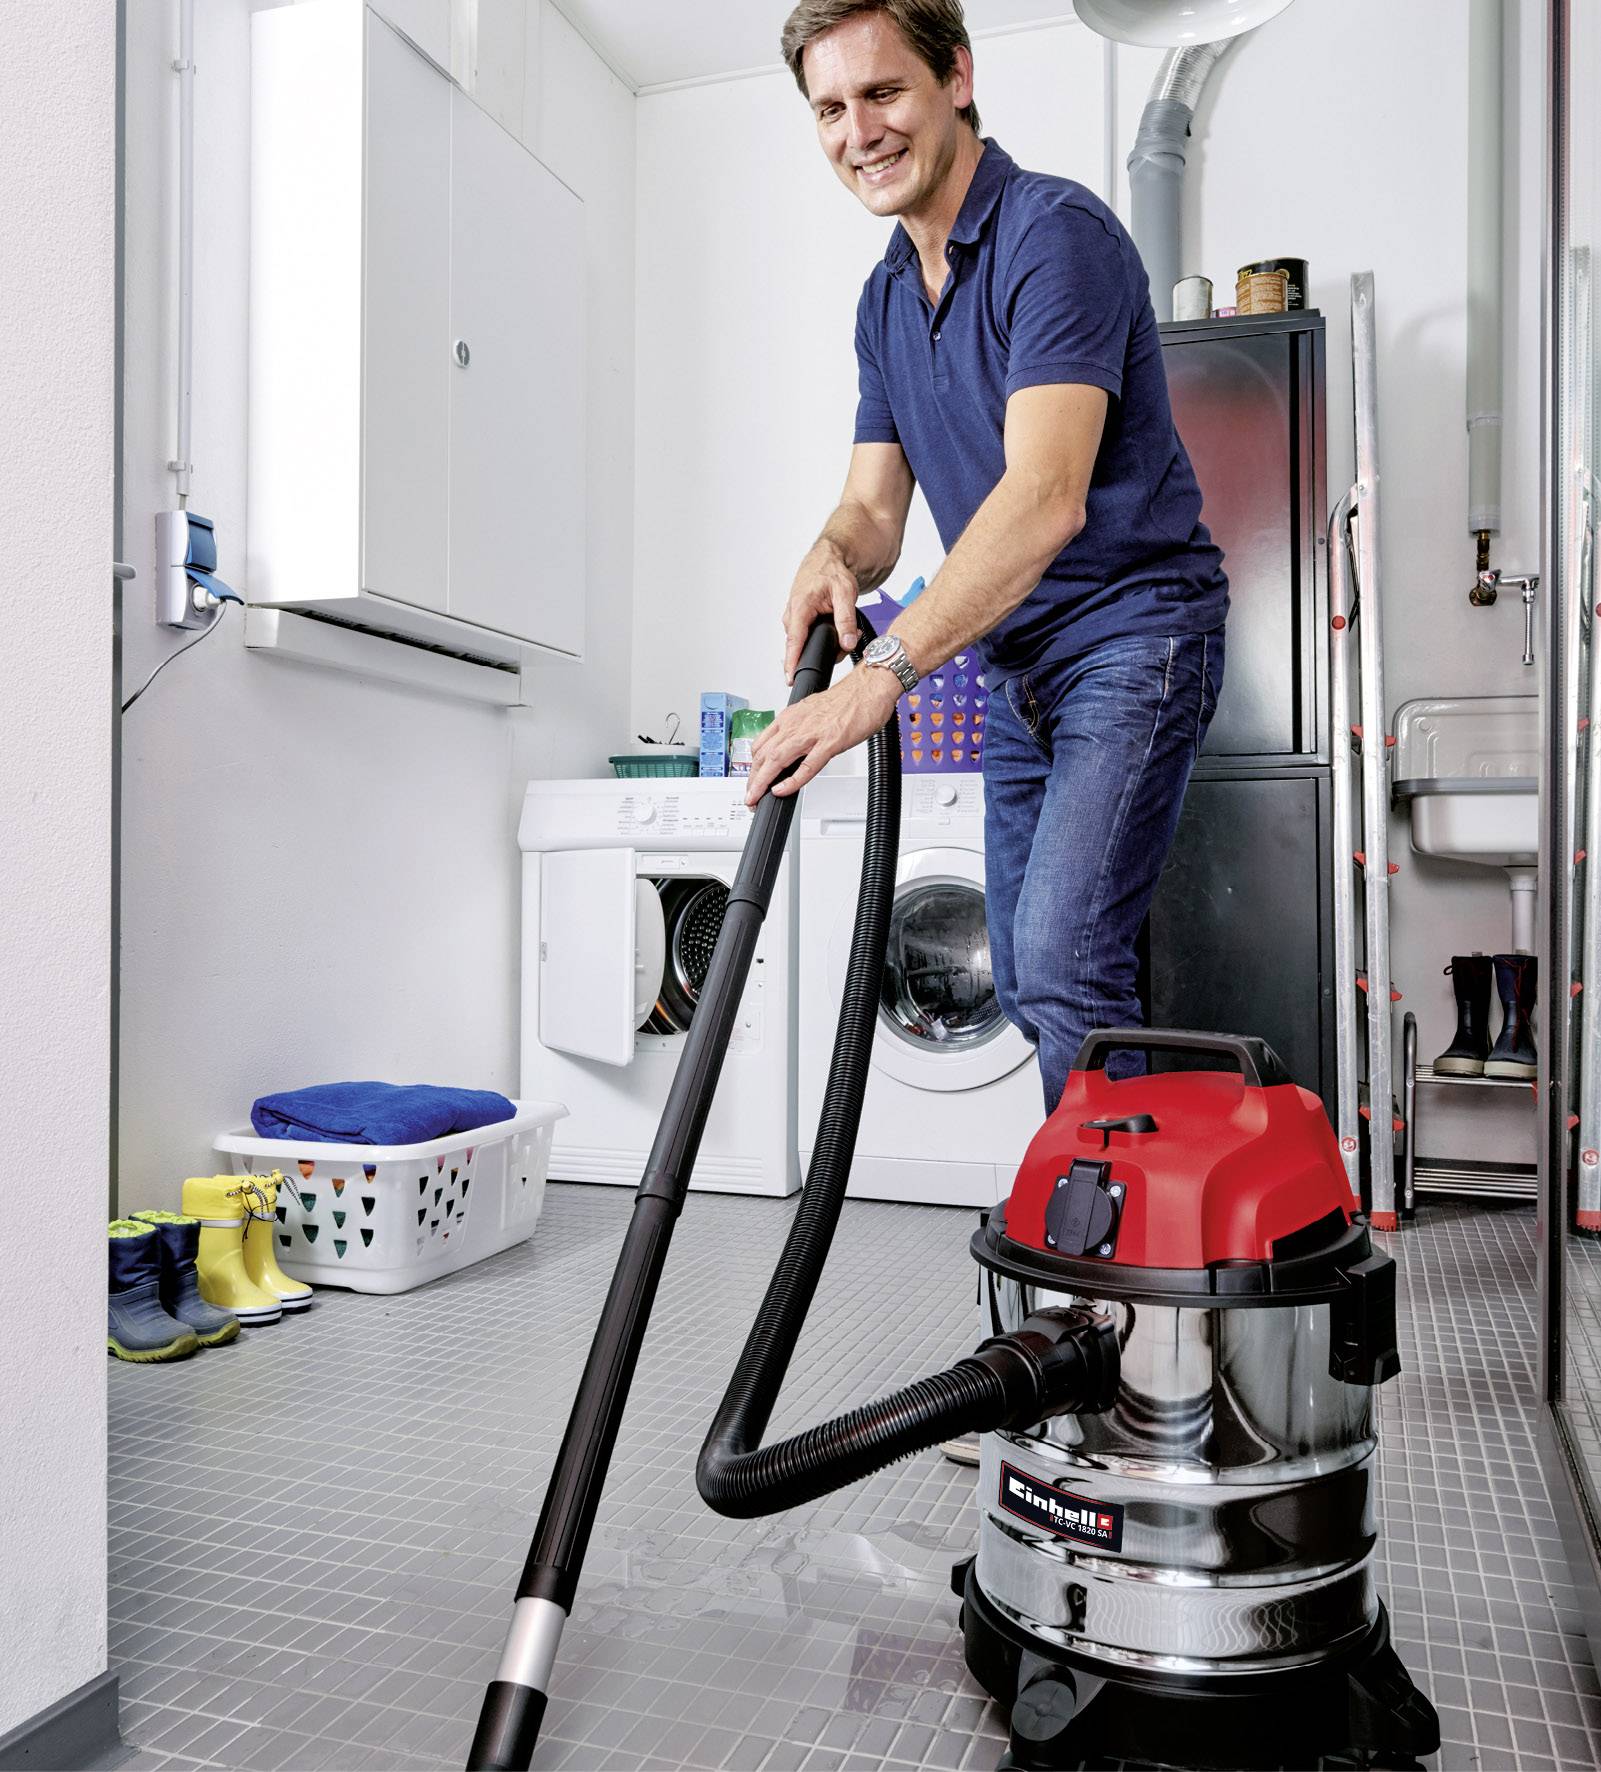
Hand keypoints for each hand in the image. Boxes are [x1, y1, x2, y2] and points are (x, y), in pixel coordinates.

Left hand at [744, 665, 900, 805]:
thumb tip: (792, 749)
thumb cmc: (847, 700)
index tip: (752, 781)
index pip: (760, 745)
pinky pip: (806, 767)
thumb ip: (799, 731)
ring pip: (776, 761)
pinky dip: (791, 781)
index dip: (752, 767)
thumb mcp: (812, 713)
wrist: (869, 687)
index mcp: (789, 717)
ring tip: (756, 799)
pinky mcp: (829, 743)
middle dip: (752, 780)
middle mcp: (795, 724)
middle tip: (750, 797)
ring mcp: (811, 734)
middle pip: (762, 756)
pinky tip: (782, 790)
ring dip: (762, 783)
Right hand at [782, 543, 862, 683]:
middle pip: (803, 646)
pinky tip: (836, 628)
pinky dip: (824, 636)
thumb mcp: (845, 593)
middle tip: (847, 641)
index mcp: (800, 607)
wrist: (828, 559)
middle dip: (825, 650)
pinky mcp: (800, 620)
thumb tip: (847, 641)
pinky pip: (809, 637)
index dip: (792, 662)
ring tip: (846, 631)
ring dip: (828, 642)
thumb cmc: (832, 571)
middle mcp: (792, 614)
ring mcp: (794, 618)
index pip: (794, 641)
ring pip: (807, 643)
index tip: (790, 678)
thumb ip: (846, 620)